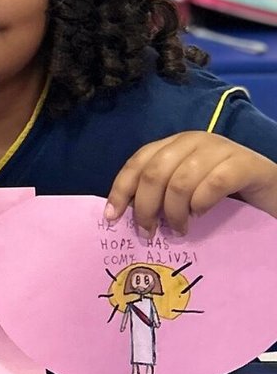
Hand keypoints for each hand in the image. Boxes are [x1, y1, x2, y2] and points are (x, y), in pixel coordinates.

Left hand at [106, 131, 276, 236]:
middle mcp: (193, 141)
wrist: (270, 190)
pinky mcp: (244, 163)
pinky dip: (201, 203)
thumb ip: (157, 193)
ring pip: (180, 181)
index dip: (121, 190)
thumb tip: (119, 214)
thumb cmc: (222, 193)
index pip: (137, 163)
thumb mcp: (183, 190)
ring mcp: (220, 148)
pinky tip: (201, 214)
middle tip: (149, 232)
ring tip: (179, 229)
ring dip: (174, 211)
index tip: (112, 218)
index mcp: (173, 145)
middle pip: (154, 173)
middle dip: (146, 207)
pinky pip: (213, 184)